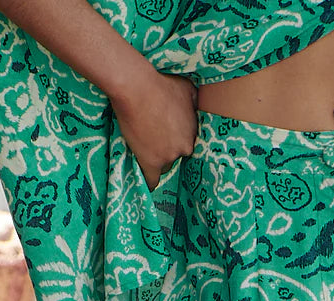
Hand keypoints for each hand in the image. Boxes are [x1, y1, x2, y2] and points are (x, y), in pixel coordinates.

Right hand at [111, 65, 198, 189]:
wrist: (137, 87)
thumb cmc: (160, 83)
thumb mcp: (187, 88)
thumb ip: (194, 102)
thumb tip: (196, 106)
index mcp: (193, 132)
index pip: (186, 144)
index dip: (175, 139)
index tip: (166, 135)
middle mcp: (184, 147)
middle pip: (175, 155)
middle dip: (166, 148)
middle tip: (153, 137)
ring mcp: (168, 156)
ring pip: (163, 165)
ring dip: (156, 159)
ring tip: (144, 146)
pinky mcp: (151, 162)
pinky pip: (152, 180)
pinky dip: (150, 182)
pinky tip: (148, 184)